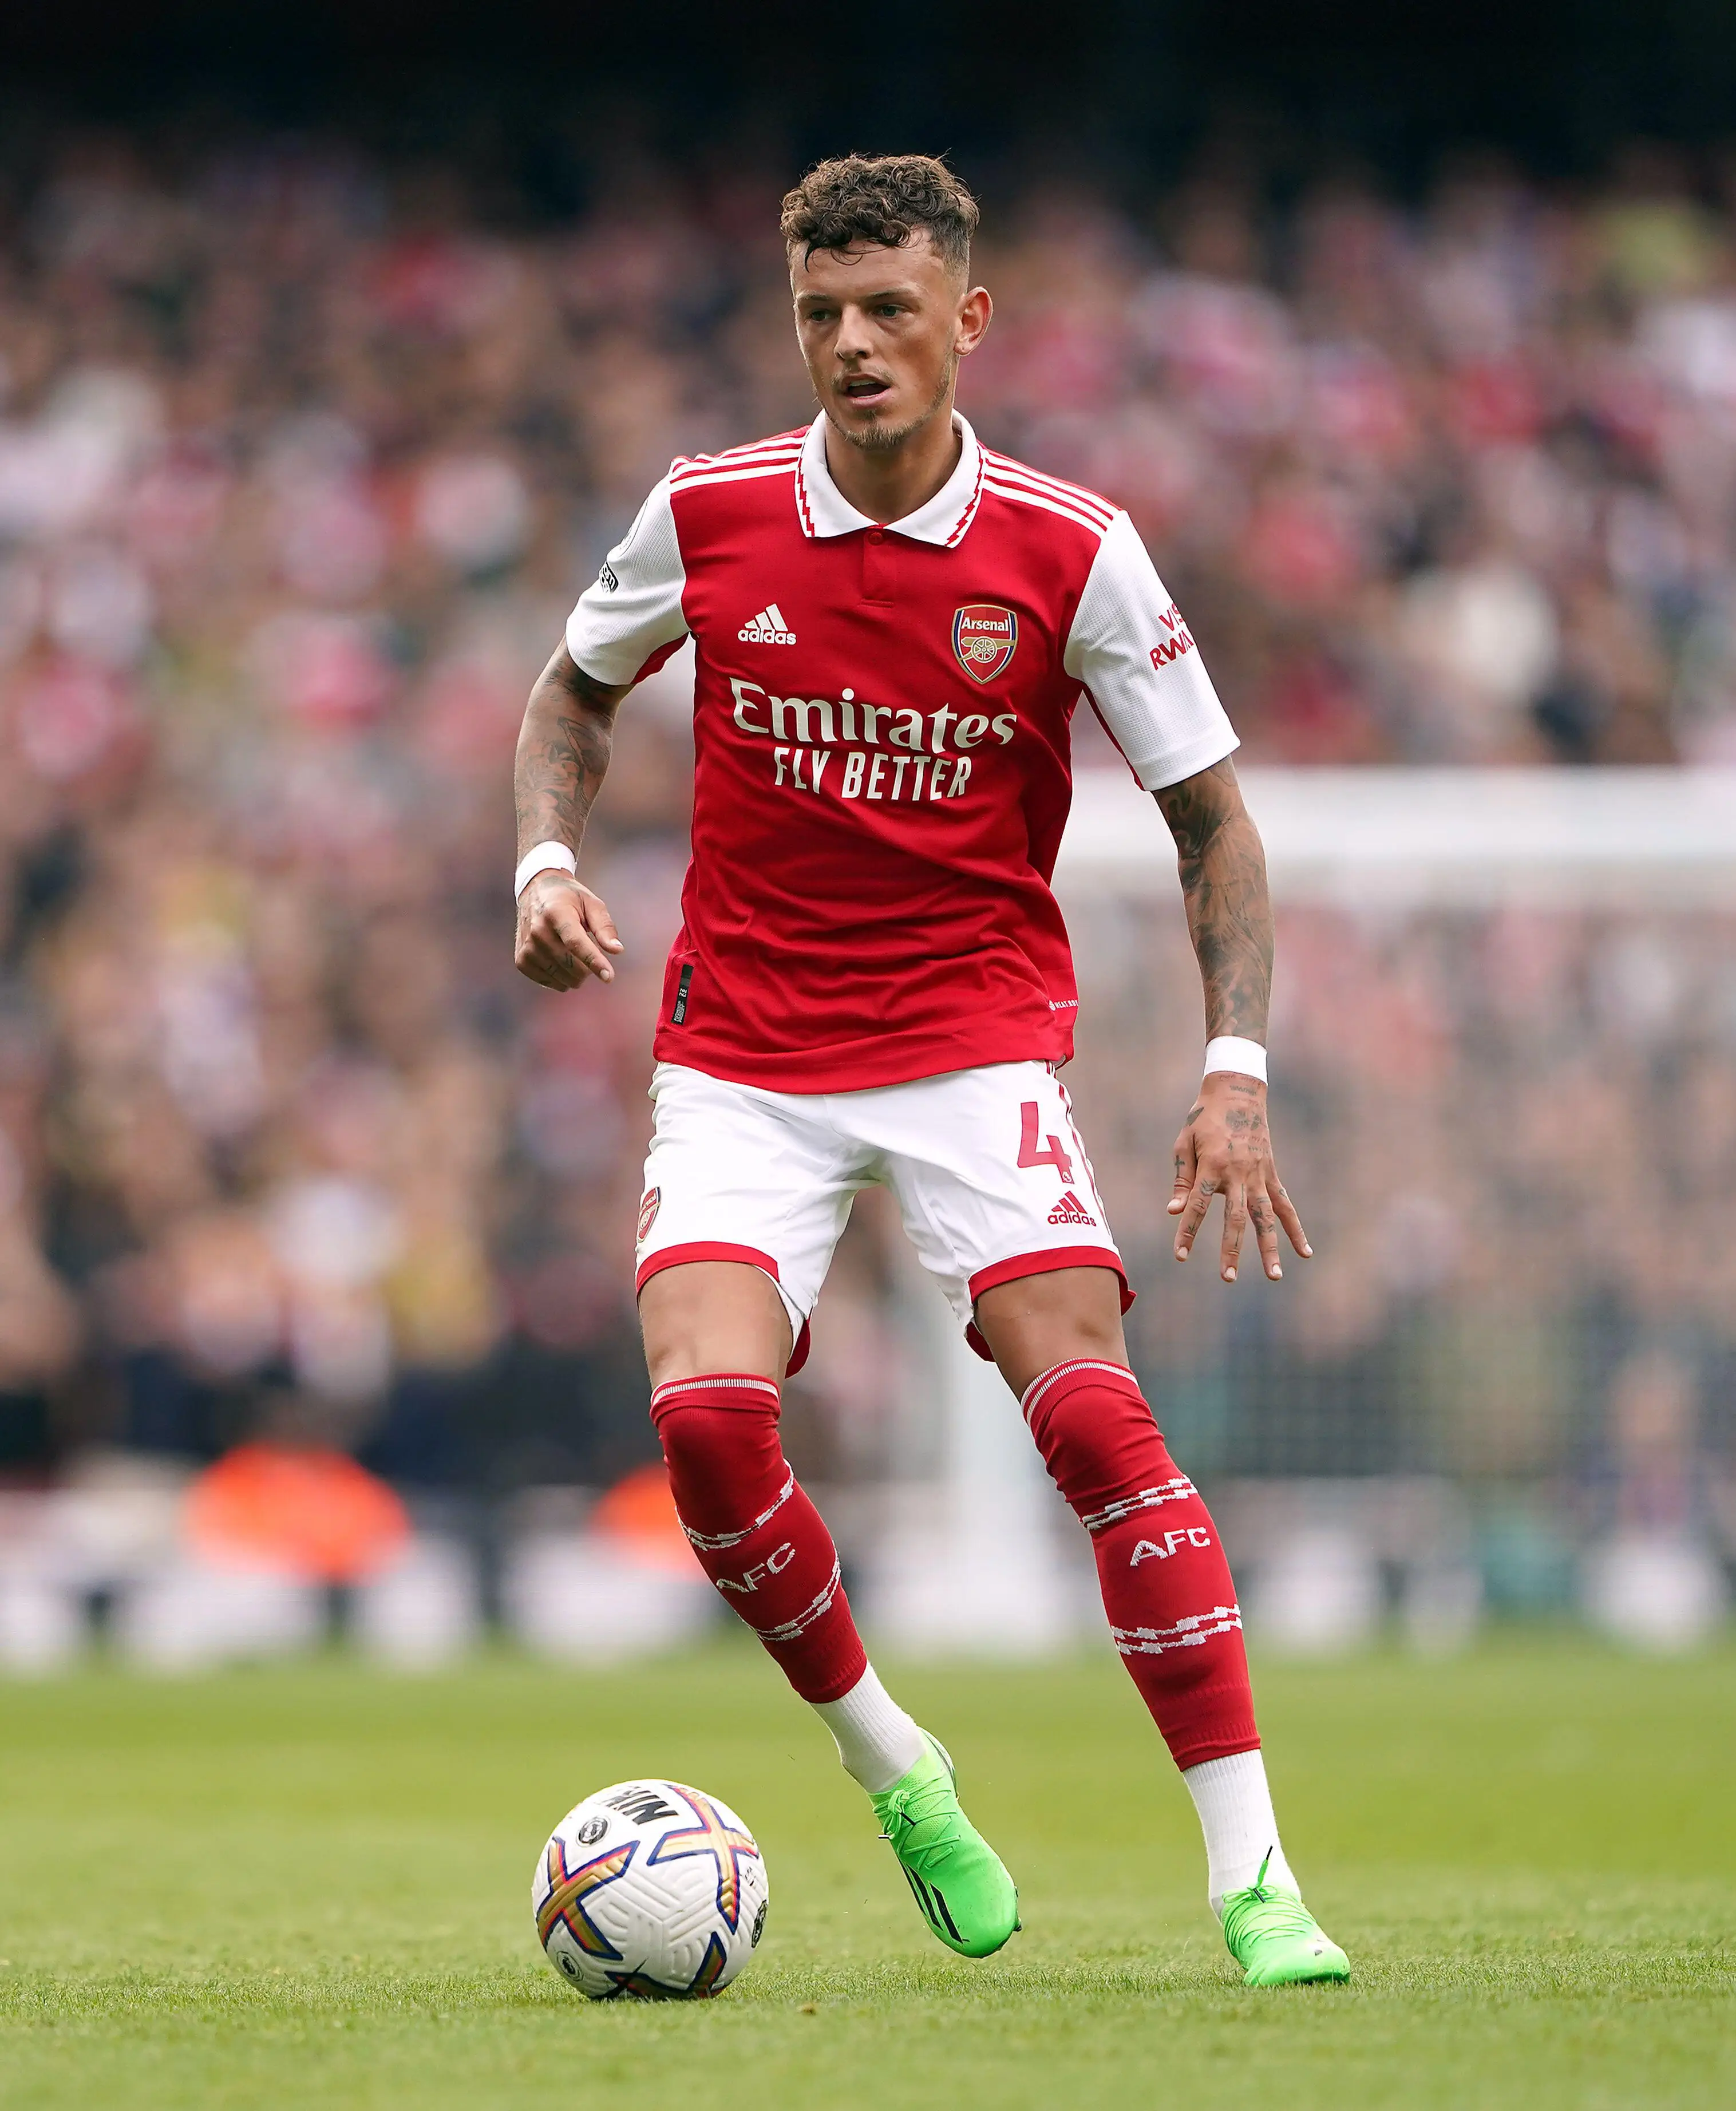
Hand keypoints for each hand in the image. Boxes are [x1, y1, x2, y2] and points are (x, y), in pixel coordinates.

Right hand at [514, 872, 623, 990]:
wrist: (536, 892)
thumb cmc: (569, 899)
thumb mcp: (591, 903)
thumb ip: (604, 926)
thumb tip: (617, 950)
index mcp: (556, 913)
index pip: (575, 943)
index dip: (594, 962)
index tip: (609, 977)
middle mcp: (537, 931)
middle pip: (571, 965)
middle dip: (589, 967)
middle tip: (589, 951)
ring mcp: (527, 948)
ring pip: (563, 979)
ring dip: (576, 973)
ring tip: (573, 952)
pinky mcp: (521, 960)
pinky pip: (550, 983)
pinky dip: (561, 978)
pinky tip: (562, 961)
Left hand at [1168, 1072, 1310, 1282]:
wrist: (1237, 1092)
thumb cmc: (1203, 1119)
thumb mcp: (1184, 1143)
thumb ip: (1182, 1178)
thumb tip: (1174, 1211)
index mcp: (1211, 1165)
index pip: (1197, 1205)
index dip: (1187, 1231)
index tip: (1180, 1256)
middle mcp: (1238, 1173)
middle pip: (1235, 1218)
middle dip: (1231, 1249)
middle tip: (1227, 1278)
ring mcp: (1259, 1175)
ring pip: (1266, 1217)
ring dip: (1270, 1248)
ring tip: (1274, 1276)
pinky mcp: (1272, 1174)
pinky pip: (1285, 1206)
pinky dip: (1295, 1229)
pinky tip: (1305, 1252)